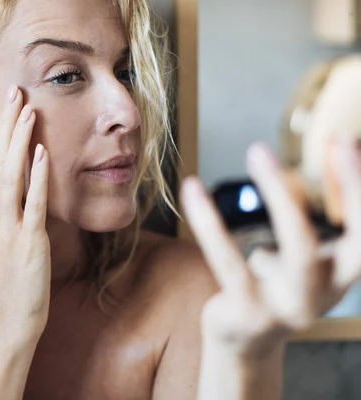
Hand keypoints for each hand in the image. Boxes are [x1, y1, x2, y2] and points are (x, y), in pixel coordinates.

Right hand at [0, 86, 50, 342]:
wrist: (6, 324)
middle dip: (0, 122)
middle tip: (9, 88)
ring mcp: (5, 228)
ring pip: (9, 174)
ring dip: (17, 139)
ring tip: (25, 108)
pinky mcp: (28, 242)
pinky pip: (32, 203)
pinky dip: (36, 177)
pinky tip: (41, 152)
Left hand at [181, 139, 360, 355]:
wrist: (246, 340)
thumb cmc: (275, 288)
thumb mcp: (302, 261)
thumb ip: (310, 224)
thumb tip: (294, 169)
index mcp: (340, 275)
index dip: (358, 188)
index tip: (342, 142)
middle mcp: (323, 294)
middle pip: (343, 239)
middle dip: (315, 187)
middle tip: (272, 146)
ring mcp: (289, 307)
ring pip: (297, 247)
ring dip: (279, 191)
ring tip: (257, 150)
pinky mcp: (249, 311)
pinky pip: (229, 260)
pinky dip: (211, 220)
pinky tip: (193, 187)